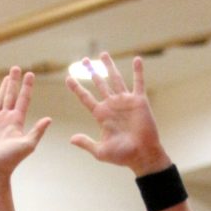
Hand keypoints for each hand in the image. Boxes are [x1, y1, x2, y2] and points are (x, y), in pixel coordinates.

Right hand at [0, 67, 50, 178]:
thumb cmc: (10, 160)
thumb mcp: (27, 145)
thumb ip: (37, 132)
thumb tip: (50, 119)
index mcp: (16, 122)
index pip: (23, 100)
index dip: (27, 87)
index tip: (31, 74)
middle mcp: (5, 120)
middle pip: (11, 96)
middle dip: (14, 82)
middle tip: (17, 68)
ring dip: (2, 88)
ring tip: (7, 77)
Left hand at [66, 53, 168, 175]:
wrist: (142, 155)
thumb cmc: (122, 156)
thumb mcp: (101, 151)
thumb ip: (86, 143)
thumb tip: (71, 139)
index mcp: (101, 115)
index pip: (86, 98)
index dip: (77, 88)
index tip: (68, 78)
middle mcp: (112, 105)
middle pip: (99, 84)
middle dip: (91, 72)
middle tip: (84, 61)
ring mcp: (125, 102)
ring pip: (115, 79)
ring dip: (109, 66)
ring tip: (103, 54)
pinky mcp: (139, 101)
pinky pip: (138, 83)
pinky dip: (138, 71)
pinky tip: (137, 59)